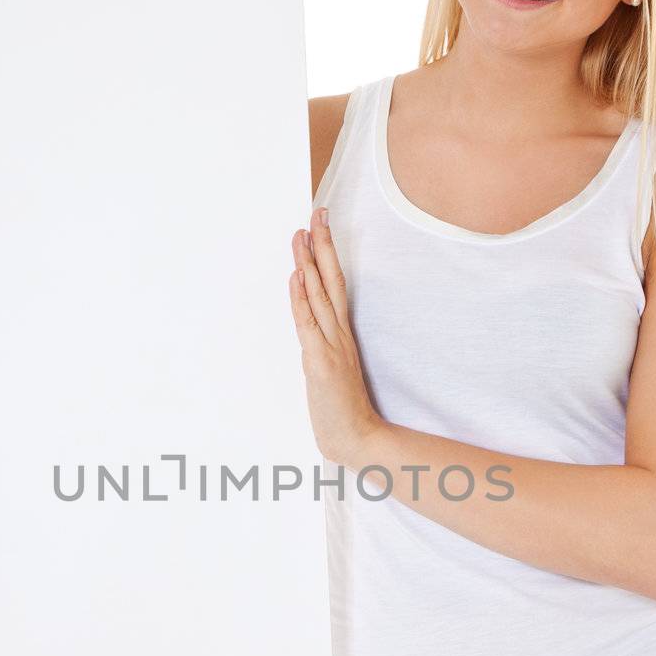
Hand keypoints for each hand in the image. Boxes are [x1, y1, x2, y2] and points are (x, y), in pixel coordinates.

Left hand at [288, 205, 382, 468]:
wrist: (359, 441)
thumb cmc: (344, 412)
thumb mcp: (333, 374)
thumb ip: (324, 352)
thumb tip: (312, 333)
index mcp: (343, 336)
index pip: (335, 287)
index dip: (327, 256)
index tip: (319, 228)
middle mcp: (340, 335)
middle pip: (332, 281)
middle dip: (322, 246)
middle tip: (316, 213)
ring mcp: (332, 347)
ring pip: (320, 296)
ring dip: (309, 263)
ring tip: (301, 234)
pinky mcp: (322, 363)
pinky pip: (309, 325)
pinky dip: (302, 299)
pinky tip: (297, 277)